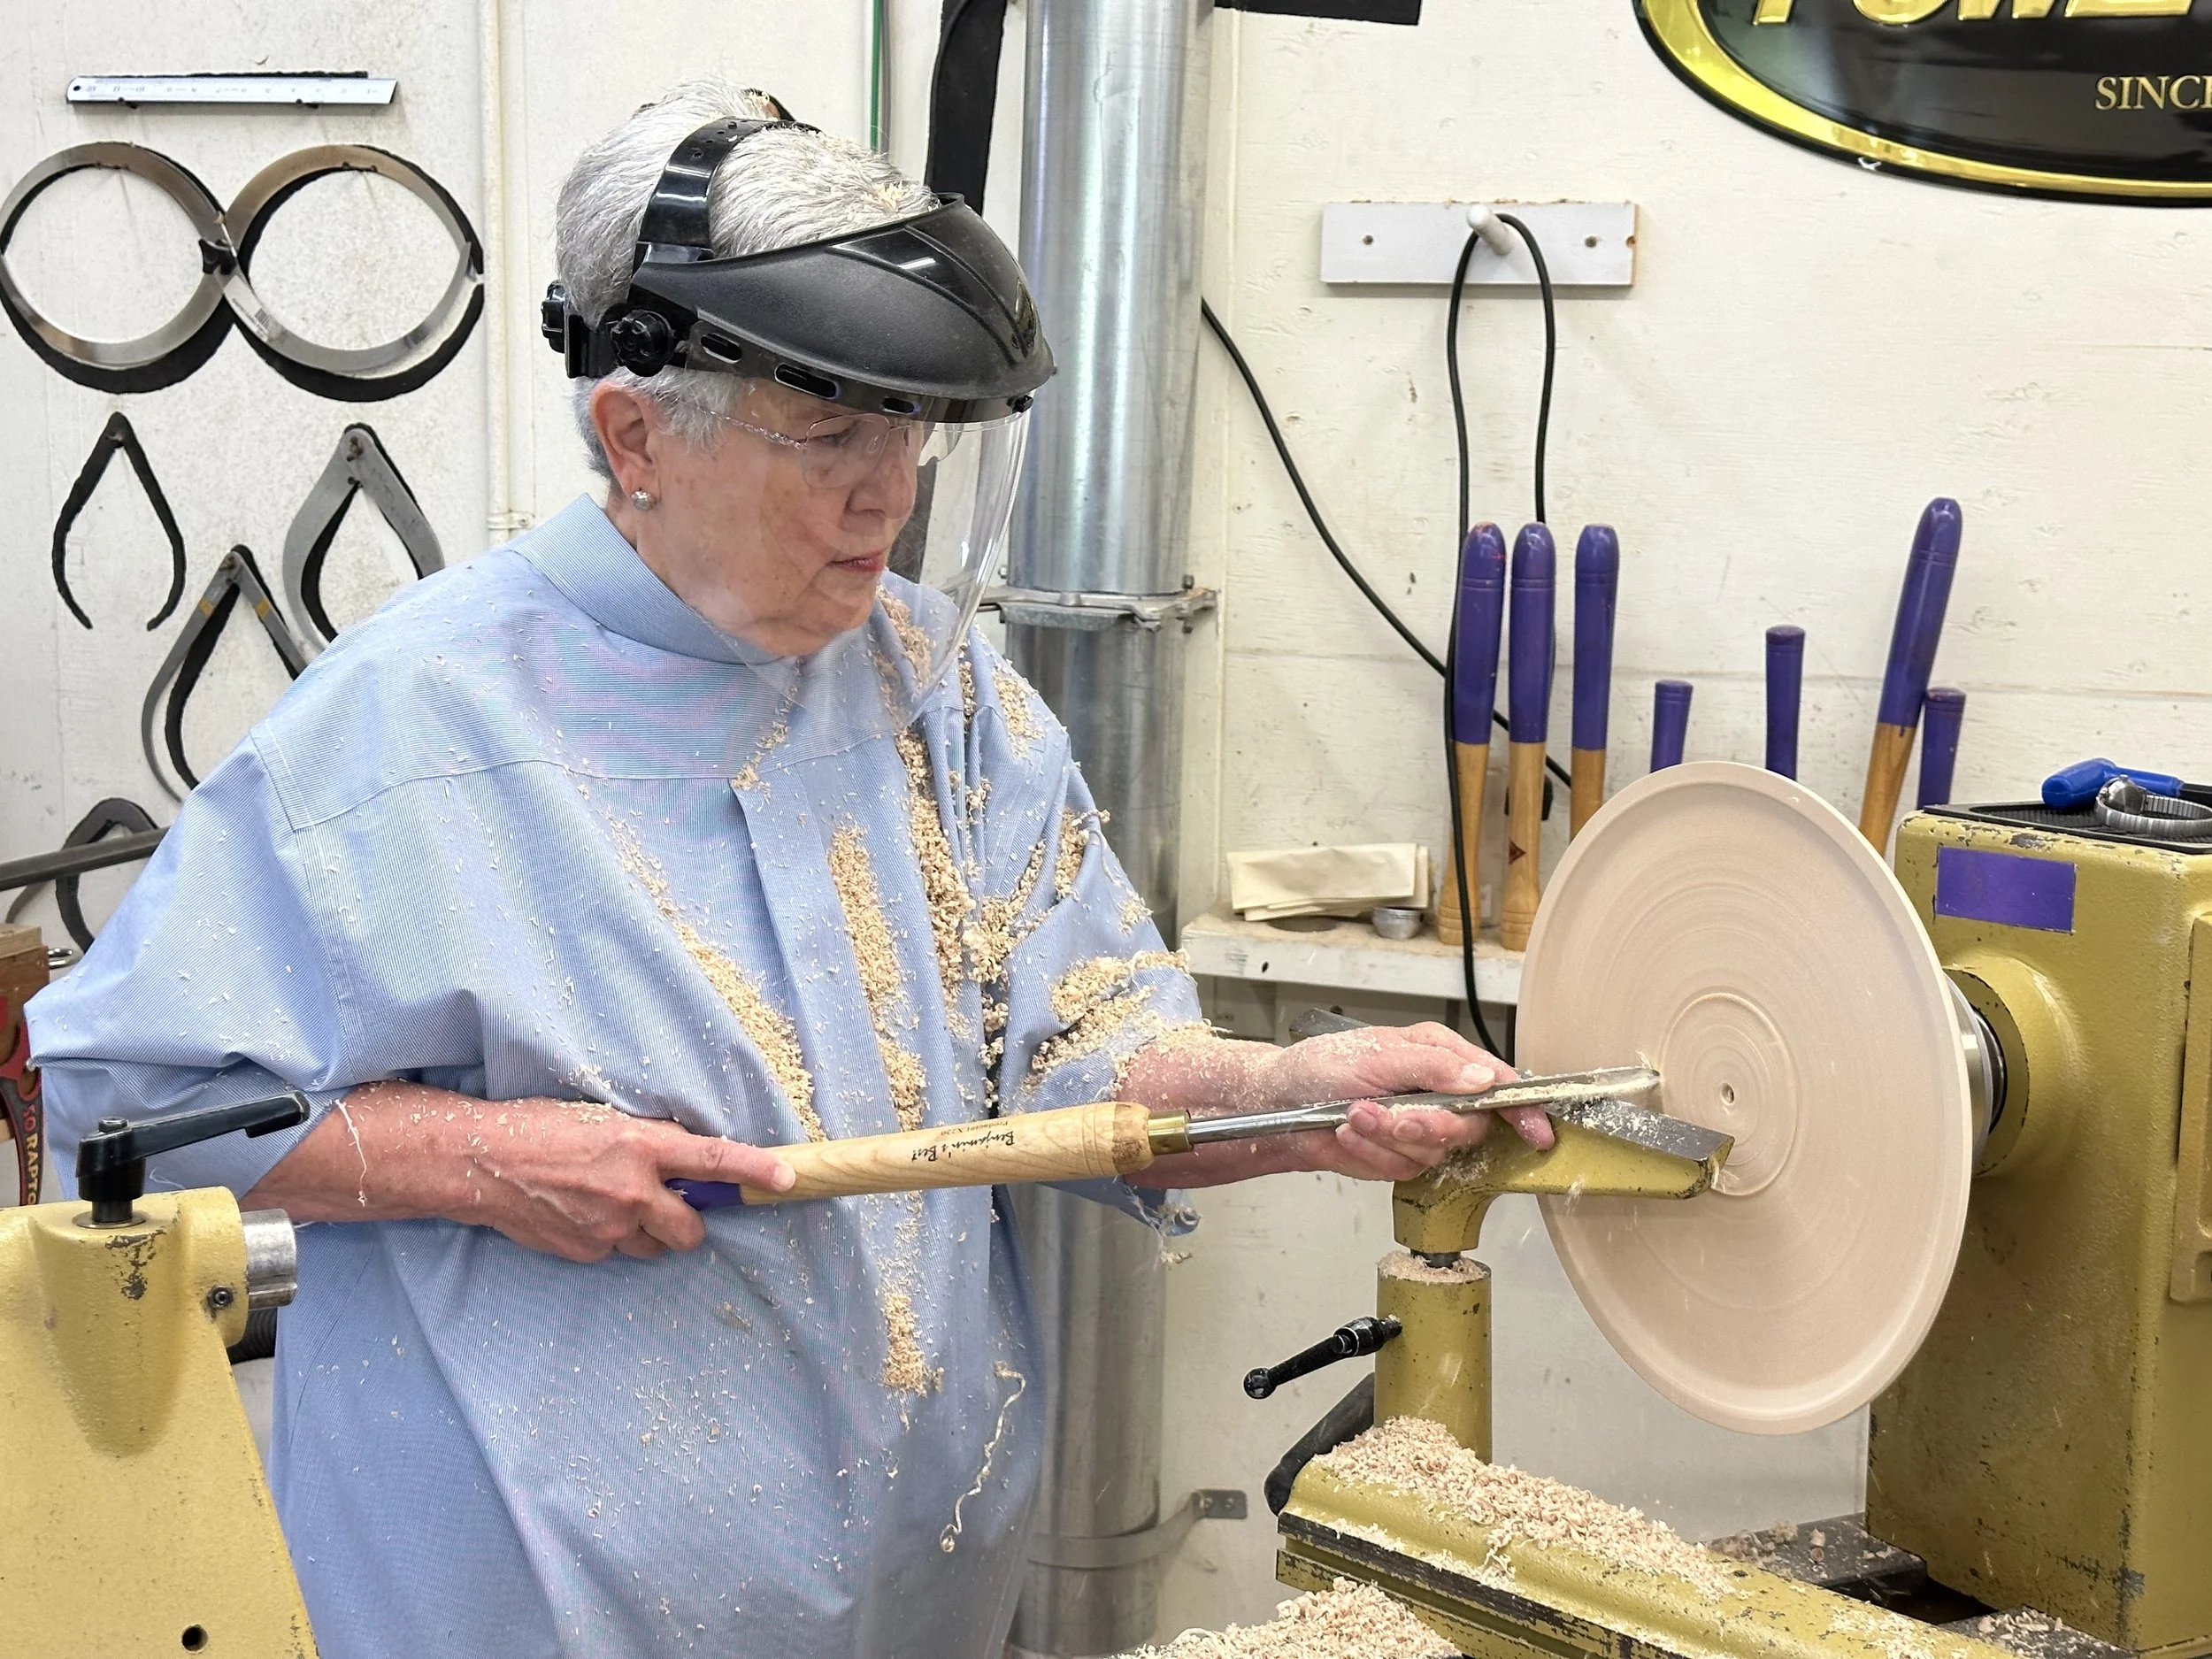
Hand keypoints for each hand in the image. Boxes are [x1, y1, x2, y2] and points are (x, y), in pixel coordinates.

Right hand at [242, 1083, 795, 1263]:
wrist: (479, 1162)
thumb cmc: (541, 1127)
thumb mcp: (603, 1119)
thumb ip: (648, 1145)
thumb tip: (682, 1165)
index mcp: (641, 1145)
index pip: (713, 1161)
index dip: (754, 1171)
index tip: (788, 1178)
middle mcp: (632, 1190)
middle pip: (691, 1229)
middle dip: (686, 1221)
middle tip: (664, 1202)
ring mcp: (608, 1228)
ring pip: (653, 1246)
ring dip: (645, 1231)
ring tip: (606, 1202)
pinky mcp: (584, 1252)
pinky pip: (614, 1253)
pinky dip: (608, 1239)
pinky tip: (578, 1215)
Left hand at [1121, 1022, 1553, 1190]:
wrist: (1277, 1104)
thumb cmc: (1320, 1065)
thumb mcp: (1378, 1052)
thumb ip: (1433, 1066)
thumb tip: (1482, 1078)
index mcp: (1442, 1056)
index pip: (1497, 1082)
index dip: (1521, 1107)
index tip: (1537, 1130)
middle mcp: (1440, 1093)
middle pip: (1468, 1126)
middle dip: (1425, 1125)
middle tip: (1386, 1115)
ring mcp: (1420, 1129)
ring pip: (1434, 1150)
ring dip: (1386, 1137)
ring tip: (1352, 1115)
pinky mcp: (1398, 1158)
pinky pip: (1402, 1168)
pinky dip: (1370, 1153)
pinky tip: (1347, 1134)